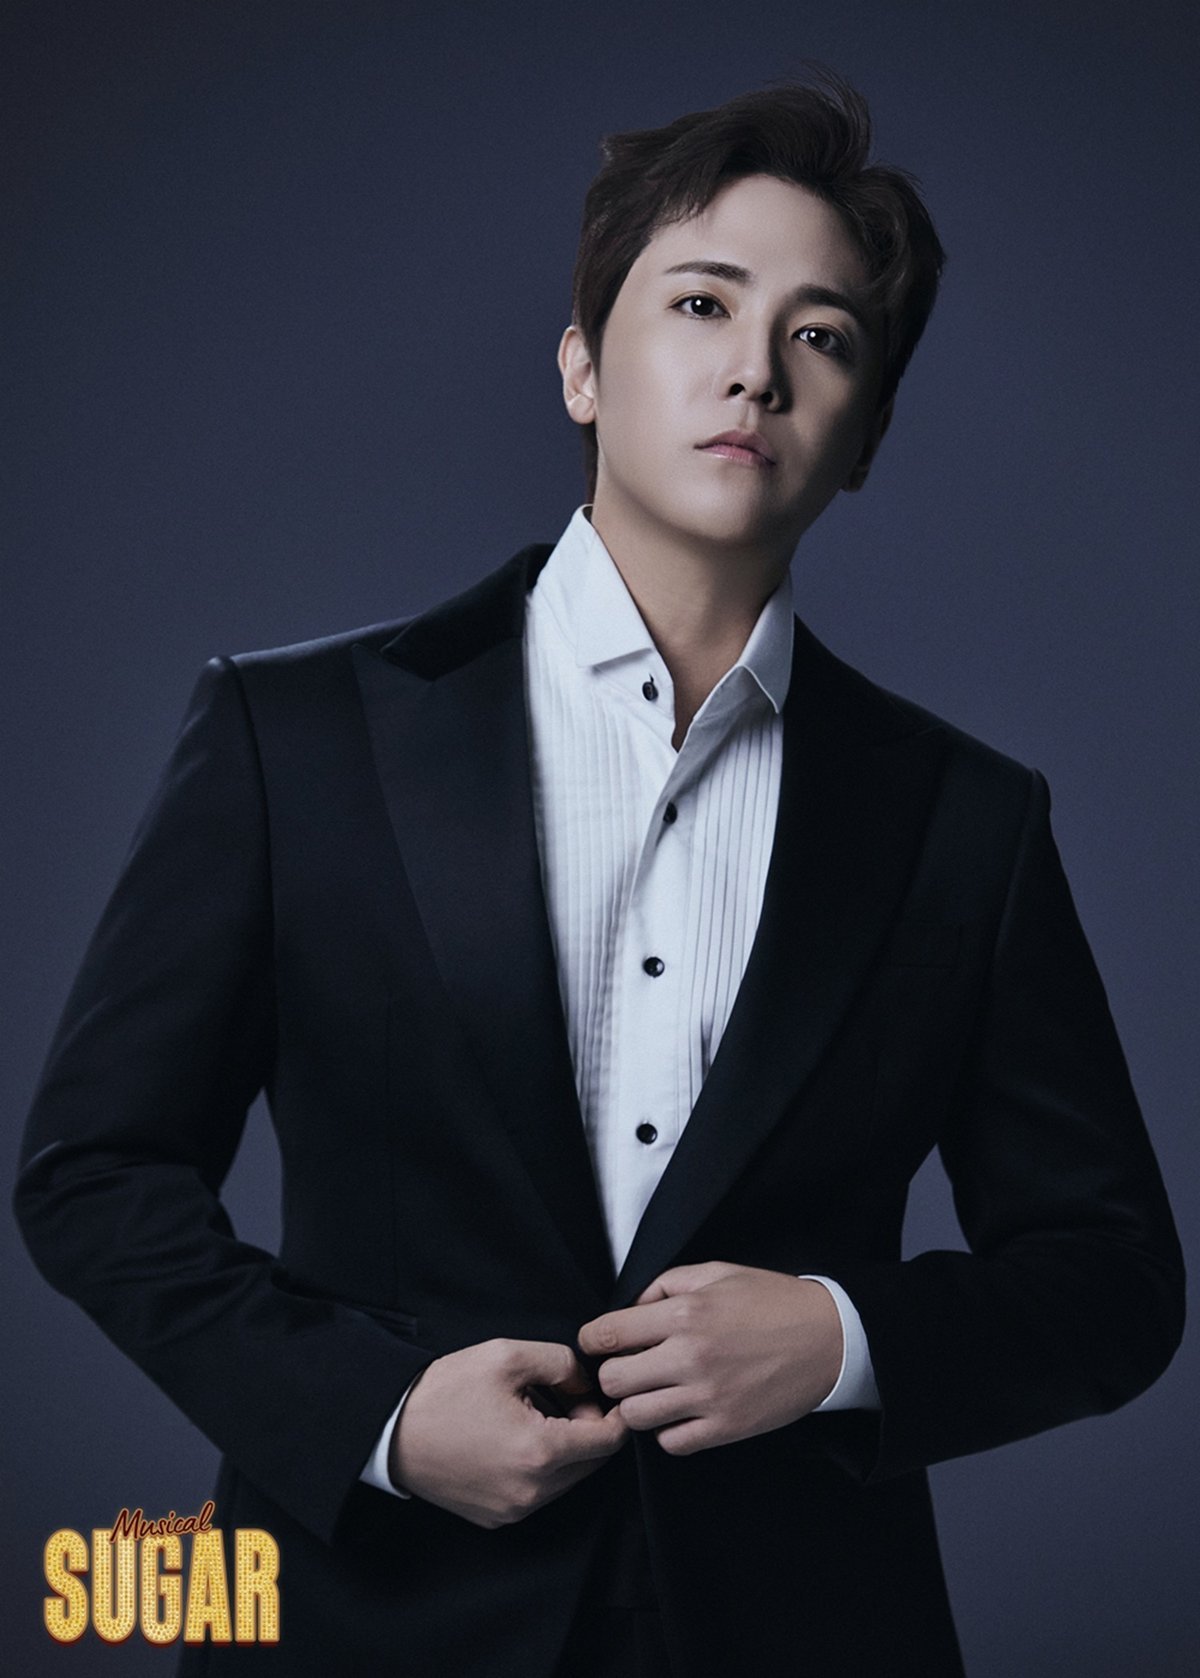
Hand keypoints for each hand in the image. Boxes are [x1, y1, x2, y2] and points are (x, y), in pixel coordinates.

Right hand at [389, 1338, 628, 1527]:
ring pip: (567, 1479)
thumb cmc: (445, 1392)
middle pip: (592, 1462)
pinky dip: (541, 1466)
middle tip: (564, 1394)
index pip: (609, 1441)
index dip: (615, 1412)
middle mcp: (532, 1493)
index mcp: (540, 1453)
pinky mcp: (496, 1518)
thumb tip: (584, 1383)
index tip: (605, 1392)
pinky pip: (539, 1492)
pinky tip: (516, 1435)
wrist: (391, 1430)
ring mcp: (513, 1511)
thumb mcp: (507, 1356)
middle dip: (588, 1426)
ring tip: (536, 1412)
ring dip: (565, 1447)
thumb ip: (562, 1362)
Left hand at [577, 1262, 842, 1455]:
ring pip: (635, 1416)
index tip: (596, 1343)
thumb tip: (630, 1309)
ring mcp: (708, 1397)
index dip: (592, 1340)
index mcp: (684, 1312)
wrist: (830, 1339)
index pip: (607, 1334)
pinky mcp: (726, 1428)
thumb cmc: (771, 1301)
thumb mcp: (717, 1272)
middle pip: (613, 1380)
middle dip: (612, 1373)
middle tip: (628, 1368)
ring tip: (652, 1391)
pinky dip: (668, 1431)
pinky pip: (670, 1443)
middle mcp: (690, 1356)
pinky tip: (680, 1411)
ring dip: (637, 1404)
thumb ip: (666, 1284)